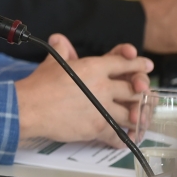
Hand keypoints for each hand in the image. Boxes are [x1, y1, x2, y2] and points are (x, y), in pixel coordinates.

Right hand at [16, 37, 152, 144]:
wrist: (30, 108)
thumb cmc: (39, 86)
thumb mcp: (52, 63)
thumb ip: (61, 50)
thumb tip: (59, 39)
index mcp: (94, 67)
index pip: (124, 62)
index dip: (138, 64)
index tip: (147, 66)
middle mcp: (103, 86)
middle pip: (134, 89)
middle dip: (141, 93)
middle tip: (144, 96)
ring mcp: (103, 108)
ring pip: (131, 113)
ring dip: (136, 116)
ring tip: (139, 119)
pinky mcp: (98, 127)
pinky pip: (119, 133)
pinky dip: (125, 137)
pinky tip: (126, 137)